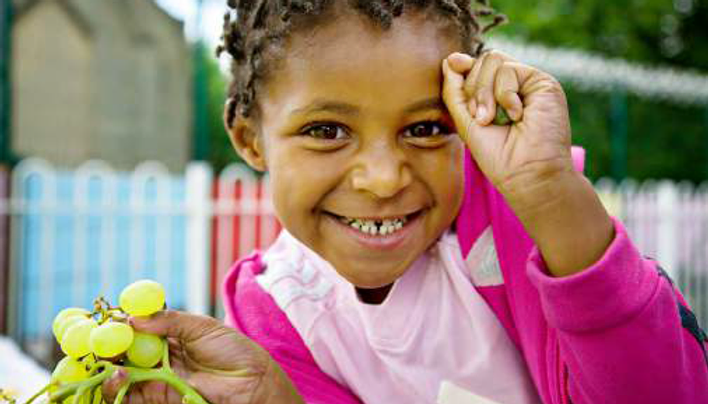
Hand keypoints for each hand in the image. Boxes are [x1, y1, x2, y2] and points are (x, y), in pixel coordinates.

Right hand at [102, 310, 302, 403]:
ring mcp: (157, 377)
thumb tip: (132, 317)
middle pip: (122, 351)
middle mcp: (158, 355)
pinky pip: (131, 395)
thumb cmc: (233, 350)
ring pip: (121, 373)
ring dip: (107, 367)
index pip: (135, 327)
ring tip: (106, 361)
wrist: (252, 382)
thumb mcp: (201, 326)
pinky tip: (117, 376)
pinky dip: (118, 387)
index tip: (99, 320)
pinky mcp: (160, 397)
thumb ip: (168, 320)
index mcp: (168, 333)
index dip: (116, 324)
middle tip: (91, 342)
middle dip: (104, 346)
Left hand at [441, 50, 573, 207]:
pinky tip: (516, 116)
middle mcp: (516, 85)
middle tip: (480, 119)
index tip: (452, 67)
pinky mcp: (543, 83)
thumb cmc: (497, 156)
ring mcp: (530, 82)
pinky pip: (509, 70)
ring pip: (493, 60)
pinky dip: (504, 95)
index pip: (476, 67)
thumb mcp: (466, 121)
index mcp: (498, 93)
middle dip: (472, 89)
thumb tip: (450, 59)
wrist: (526, 174)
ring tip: (492, 120)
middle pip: (483, 60)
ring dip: (485, 92)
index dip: (463, 68)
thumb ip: (456, 91)